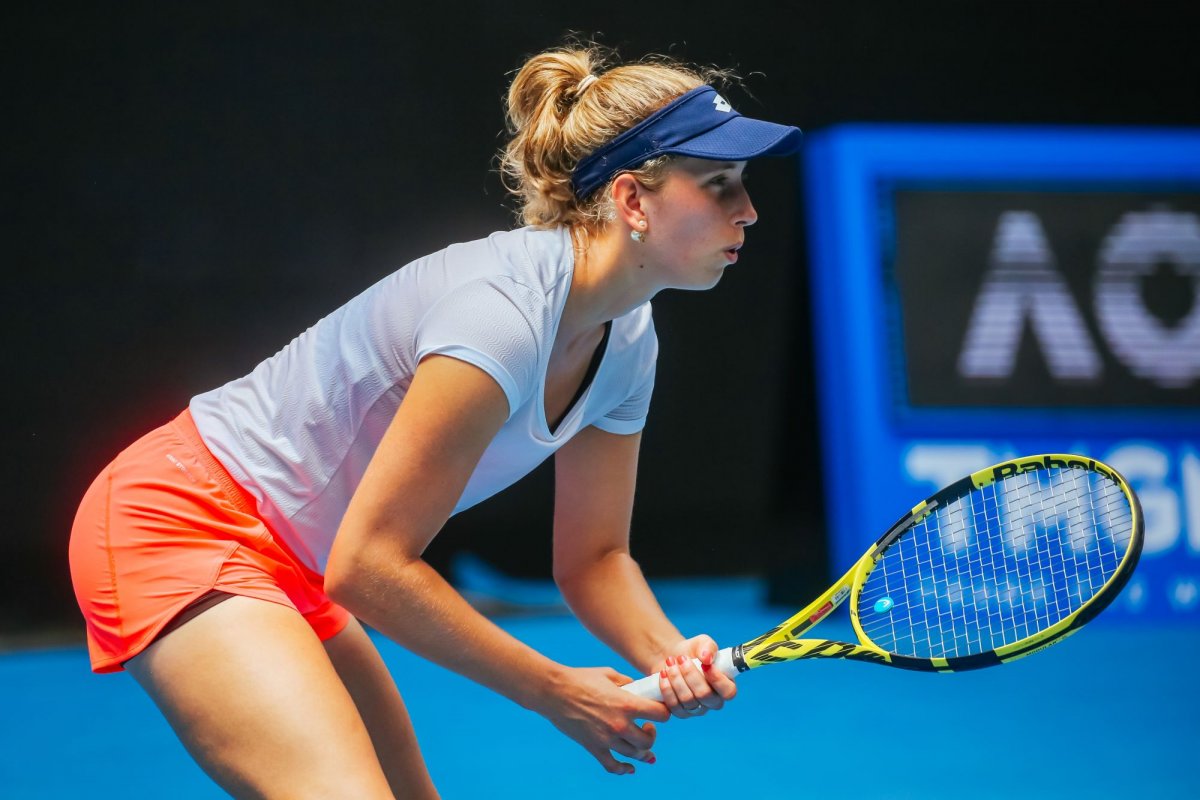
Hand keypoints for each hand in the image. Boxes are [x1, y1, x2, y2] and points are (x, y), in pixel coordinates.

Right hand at [537, 665, 670, 774]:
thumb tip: (639, 689)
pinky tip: (630, 768)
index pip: (660, 714)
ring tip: (641, 744)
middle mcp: (620, 724)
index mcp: (627, 703)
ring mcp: (606, 739)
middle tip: (647, 727)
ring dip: (642, 751)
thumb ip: (628, 682)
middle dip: (652, 735)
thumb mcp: (609, 674)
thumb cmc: (581, 678)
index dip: (664, 712)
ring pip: (634, 754)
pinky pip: (613, 766)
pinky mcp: (594, 747)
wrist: (554, 691)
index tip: (660, 711)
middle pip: (648, 740)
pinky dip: (624, 770)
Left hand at [654, 635, 737, 719]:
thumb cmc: (692, 651)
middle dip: (690, 675)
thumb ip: (708, 647)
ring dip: (676, 679)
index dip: (717, 680)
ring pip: (688, 700)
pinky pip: (673, 706)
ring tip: (669, 662)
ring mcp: (697, 709)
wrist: (672, 658)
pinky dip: (667, 689)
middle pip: (705, 696)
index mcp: (725, 686)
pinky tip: (663, 674)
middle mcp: (713, 701)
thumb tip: (707, 657)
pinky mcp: (680, 712)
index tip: (704, 664)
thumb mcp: (702, 642)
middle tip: (680, 658)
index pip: (728, 692)